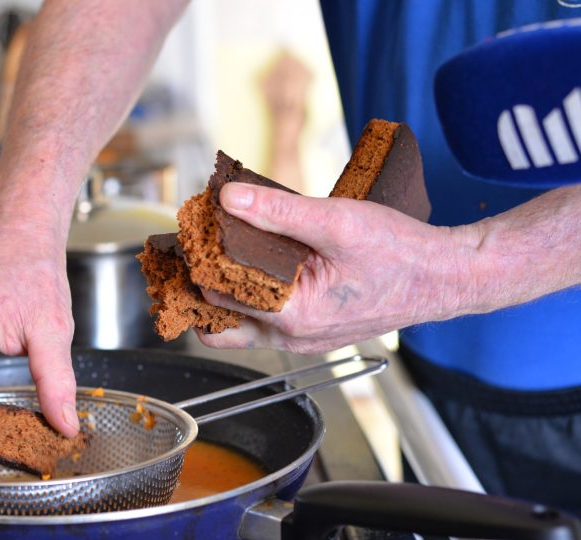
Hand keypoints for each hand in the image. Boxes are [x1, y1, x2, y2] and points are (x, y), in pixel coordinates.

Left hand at [197, 183, 476, 352]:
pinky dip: (250, 297)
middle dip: (203, 281)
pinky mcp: (311, 332)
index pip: (216, 295)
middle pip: (218, 320)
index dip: (200, 260)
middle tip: (203, 241)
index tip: (196, 228)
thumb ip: (278, 211)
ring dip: (224, 293)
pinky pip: (264, 323)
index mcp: (293, 315)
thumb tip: (228, 198)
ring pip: (239, 327)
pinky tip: (255, 264)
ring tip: (224, 252)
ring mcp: (301, 340)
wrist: (445, 277)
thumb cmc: (400, 254)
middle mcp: (292, 338)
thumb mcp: (337, 222)